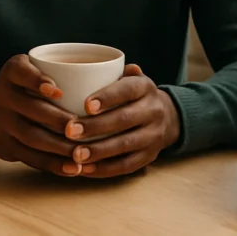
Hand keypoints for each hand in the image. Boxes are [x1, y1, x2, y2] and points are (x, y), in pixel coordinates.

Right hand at [0, 54, 78, 175]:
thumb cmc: (29, 85)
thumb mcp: (36, 68)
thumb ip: (67, 68)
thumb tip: (121, 70)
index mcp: (12, 72)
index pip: (21, 72)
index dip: (37, 81)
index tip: (59, 91)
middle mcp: (2, 95)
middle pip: (29, 108)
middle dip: (56, 120)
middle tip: (81, 126)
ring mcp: (1, 123)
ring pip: (31, 136)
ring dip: (58, 146)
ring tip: (82, 151)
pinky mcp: (5, 147)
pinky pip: (29, 157)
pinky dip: (53, 164)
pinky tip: (73, 168)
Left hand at [63, 63, 179, 178]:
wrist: (167, 118)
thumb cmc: (134, 95)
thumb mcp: (131, 78)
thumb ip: (114, 72)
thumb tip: (101, 66)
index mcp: (145, 88)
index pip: (127, 90)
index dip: (107, 97)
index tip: (85, 105)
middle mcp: (153, 111)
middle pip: (124, 119)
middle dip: (95, 127)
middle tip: (70, 131)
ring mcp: (153, 135)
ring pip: (125, 145)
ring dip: (99, 151)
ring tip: (76, 154)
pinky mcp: (149, 156)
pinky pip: (127, 165)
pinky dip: (105, 169)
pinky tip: (86, 169)